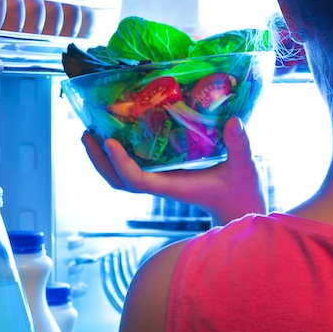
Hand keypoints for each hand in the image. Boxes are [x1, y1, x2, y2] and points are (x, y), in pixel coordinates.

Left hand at [81, 117, 266, 224]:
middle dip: (99, 160)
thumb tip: (233, 122)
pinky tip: (117, 135)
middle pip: (118, 181)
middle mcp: (162, 185)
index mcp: (174, 186)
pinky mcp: (164, 176)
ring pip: (120, 178)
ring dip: (102, 159)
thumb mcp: (245, 167)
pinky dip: (118, 156)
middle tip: (87, 132)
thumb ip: (239, 145)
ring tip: (92, 132)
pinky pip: (132, 170)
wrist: (241, 209)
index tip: (110, 141)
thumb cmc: (242, 191)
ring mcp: (160, 182)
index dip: (120, 162)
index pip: (137, 180)